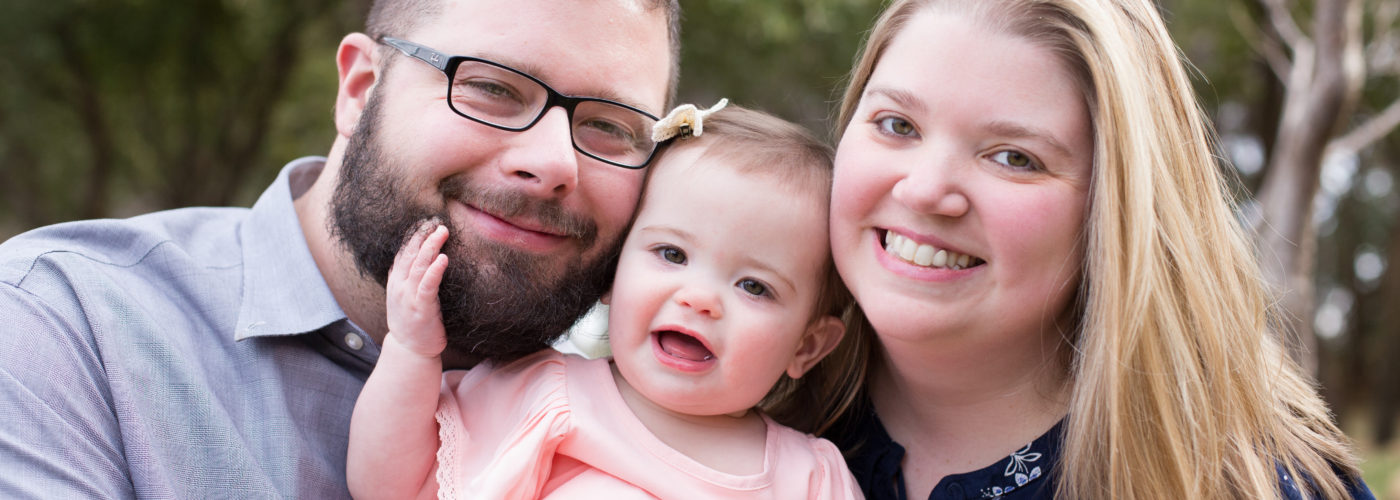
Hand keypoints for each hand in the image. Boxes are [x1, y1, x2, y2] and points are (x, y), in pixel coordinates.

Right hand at [385, 222, 449, 358]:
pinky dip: (435, 270)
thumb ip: (406, 277)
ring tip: (441, 232)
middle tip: (436, 221)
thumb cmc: (413, 322)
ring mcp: (409, 297)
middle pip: (411, 254)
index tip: (426, 221)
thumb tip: (412, 256)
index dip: (414, 235)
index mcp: (396, 281)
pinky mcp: (421, 308)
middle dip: (423, 236)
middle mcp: (400, 286)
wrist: (410, 349)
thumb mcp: (405, 295)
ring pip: (418, 266)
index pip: (403, 252)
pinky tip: (443, 258)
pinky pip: (427, 285)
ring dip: (431, 247)